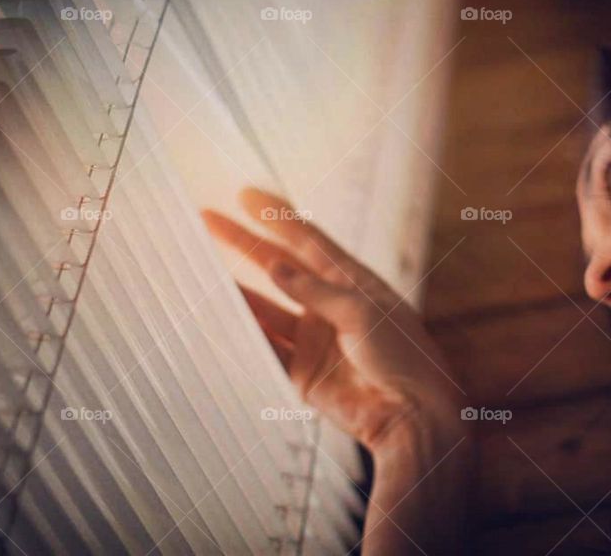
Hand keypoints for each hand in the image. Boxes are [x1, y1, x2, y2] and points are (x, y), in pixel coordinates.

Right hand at [202, 188, 465, 452]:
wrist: (411, 415)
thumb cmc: (403, 356)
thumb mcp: (363, 313)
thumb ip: (316, 291)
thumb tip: (274, 267)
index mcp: (352, 282)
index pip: (307, 240)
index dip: (277, 216)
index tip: (246, 194)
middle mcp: (329, 305)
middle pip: (278, 268)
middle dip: (244, 244)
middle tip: (208, 221)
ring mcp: (313, 338)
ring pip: (266, 307)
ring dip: (237, 290)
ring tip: (199, 269)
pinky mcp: (302, 372)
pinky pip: (265, 347)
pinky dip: (244, 333)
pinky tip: (219, 317)